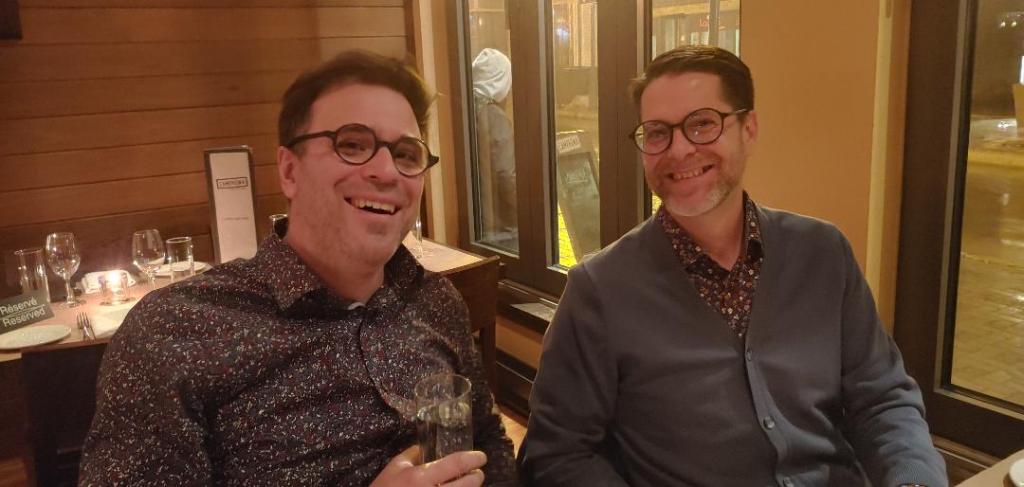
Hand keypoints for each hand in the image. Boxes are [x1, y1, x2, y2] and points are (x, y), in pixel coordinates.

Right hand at [371, 445, 486, 486]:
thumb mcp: (395, 467)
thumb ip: (412, 453)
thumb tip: (426, 446)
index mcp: (422, 476)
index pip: (456, 464)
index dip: (473, 459)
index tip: (481, 457)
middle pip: (468, 484)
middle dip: (477, 477)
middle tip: (477, 473)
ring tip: (468, 484)